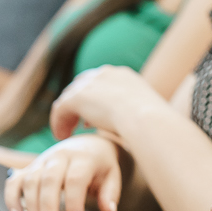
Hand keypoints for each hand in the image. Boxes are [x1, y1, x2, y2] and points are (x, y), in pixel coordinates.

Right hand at [5, 133, 122, 210]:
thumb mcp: (112, 176)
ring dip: (31, 207)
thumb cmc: (99, 164)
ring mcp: (42, 161)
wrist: (87, 144)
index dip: (74, 204)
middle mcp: (60, 156)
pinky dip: (12, 198)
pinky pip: (15, 181)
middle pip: (49, 180)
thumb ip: (110, 194)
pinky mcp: (29, 168)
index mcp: (82, 157)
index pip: (75, 180)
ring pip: (31, 181)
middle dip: (47, 208)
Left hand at [48, 65, 163, 140]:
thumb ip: (137, 115)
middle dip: (78, 104)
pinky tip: (62, 136)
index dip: (94, 98)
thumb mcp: (147, 115)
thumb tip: (140, 126)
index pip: (100, 81)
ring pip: (69, 98)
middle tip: (78, 123)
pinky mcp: (77, 97)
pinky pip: (60, 109)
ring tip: (66, 132)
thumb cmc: (153, 124)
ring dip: (66, 115)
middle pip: (81, 85)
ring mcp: (90, 84)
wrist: (146, 120)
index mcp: (123, 75)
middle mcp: (105, 74)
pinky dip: (58, 122)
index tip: (94, 117)